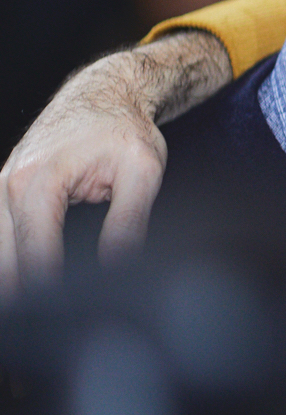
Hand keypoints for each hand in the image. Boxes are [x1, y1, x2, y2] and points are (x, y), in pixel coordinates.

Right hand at [0, 31, 230, 290]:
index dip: (50, 291)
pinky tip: (25, 287)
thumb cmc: (123, 129)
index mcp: (37, 183)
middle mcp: (7, 186)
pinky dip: (10, 262)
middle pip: (6, 261)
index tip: (69, 314)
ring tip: (36, 311)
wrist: (103, 93)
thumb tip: (117, 267)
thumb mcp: (143, 172)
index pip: (35, 254)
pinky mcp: (3, 194)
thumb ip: (128, 220)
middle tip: (53, 322)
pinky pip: (0, 238)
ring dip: (14, 281)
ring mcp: (0, 189)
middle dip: (27, 294)